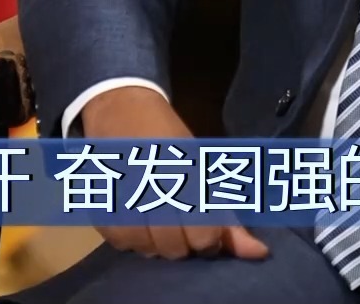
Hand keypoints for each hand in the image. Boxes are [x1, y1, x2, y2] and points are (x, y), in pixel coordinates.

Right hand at [78, 87, 269, 260]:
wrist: (121, 105)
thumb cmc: (168, 138)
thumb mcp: (204, 170)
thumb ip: (228, 218)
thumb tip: (260, 254)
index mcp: (186, 175)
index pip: (203, 235)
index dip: (209, 239)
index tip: (207, 225)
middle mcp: (153, 188)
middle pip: (175, 248)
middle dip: (184, 243)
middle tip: (181, 221)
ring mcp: (122, 197)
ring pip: (148, 250)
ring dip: (157, 243)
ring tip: (158, 220)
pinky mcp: (99, 204)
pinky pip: (122, 244)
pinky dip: (133, 239)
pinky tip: (138, 219)